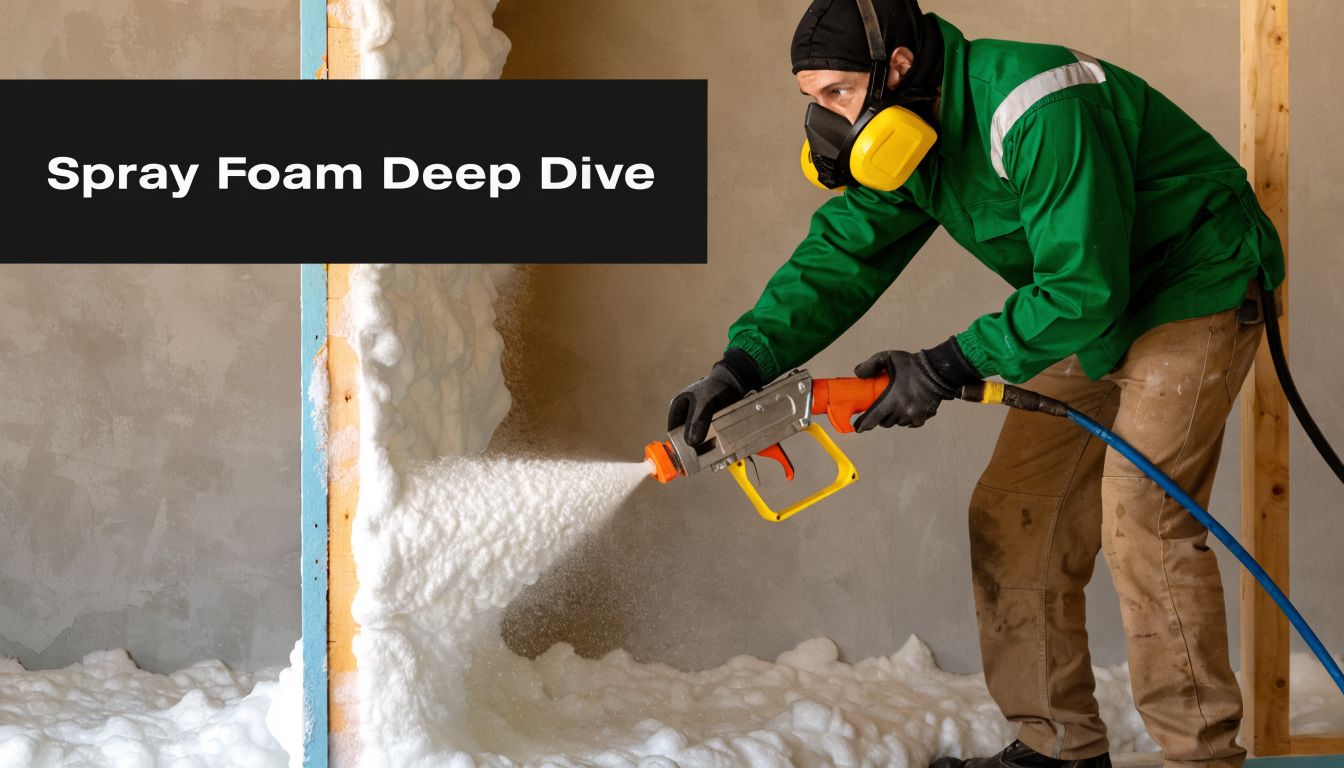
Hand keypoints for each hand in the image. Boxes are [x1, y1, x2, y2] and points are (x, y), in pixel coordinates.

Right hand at [668, 349, 760, 448]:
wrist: (733, 382)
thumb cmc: (714, 388)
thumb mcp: (704, 405)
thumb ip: (698, 423)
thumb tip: (691, 443)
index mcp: (678, 406)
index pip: (673, 430)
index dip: (677, 442)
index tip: (684, 455)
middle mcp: (686, 413)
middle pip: (685, 434)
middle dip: (691, 444)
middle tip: (698, 457)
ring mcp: (698, 418)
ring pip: (697, 435)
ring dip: (702, 443)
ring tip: (707, 455)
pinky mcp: (709, 421)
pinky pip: (707, 433)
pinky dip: (710, 440)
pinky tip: (715, 448)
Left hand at [853, 337, 980, 429]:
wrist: (938, 370)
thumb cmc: (911, 363)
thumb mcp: (888, 358)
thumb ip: (870, 365)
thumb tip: (857, 374)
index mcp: (892, 399)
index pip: (873, 418)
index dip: (863, 424)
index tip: (858, 427)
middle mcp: (903, 411)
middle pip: (885, 422)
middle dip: (880, 417)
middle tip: (879, 409)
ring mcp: (914, 416)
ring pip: (898, 423)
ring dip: (894, 417)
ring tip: (894, 405)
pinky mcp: (924, 417)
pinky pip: (910, 423)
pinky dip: (906, 419)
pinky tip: (906, 409)